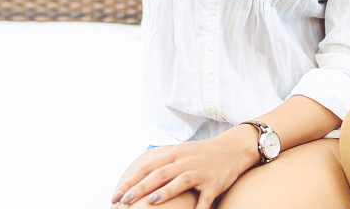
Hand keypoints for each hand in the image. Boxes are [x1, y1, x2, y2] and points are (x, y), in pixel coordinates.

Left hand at [112, 137, 252, 208]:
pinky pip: (205, 198)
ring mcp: (199, 171)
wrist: (232, 148)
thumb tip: (140, 174)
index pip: (147, 167)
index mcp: (174, 154)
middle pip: (159, 174)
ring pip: (180, 181)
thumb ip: (163, 162)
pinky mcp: (214, 183)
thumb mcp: (181, 152)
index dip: (131, 180)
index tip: (117, 193)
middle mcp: (185, 161)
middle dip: (140, 187)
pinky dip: (199, 208)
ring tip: (151, 202)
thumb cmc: (202, 154)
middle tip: (124, 201)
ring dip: (165, 192)